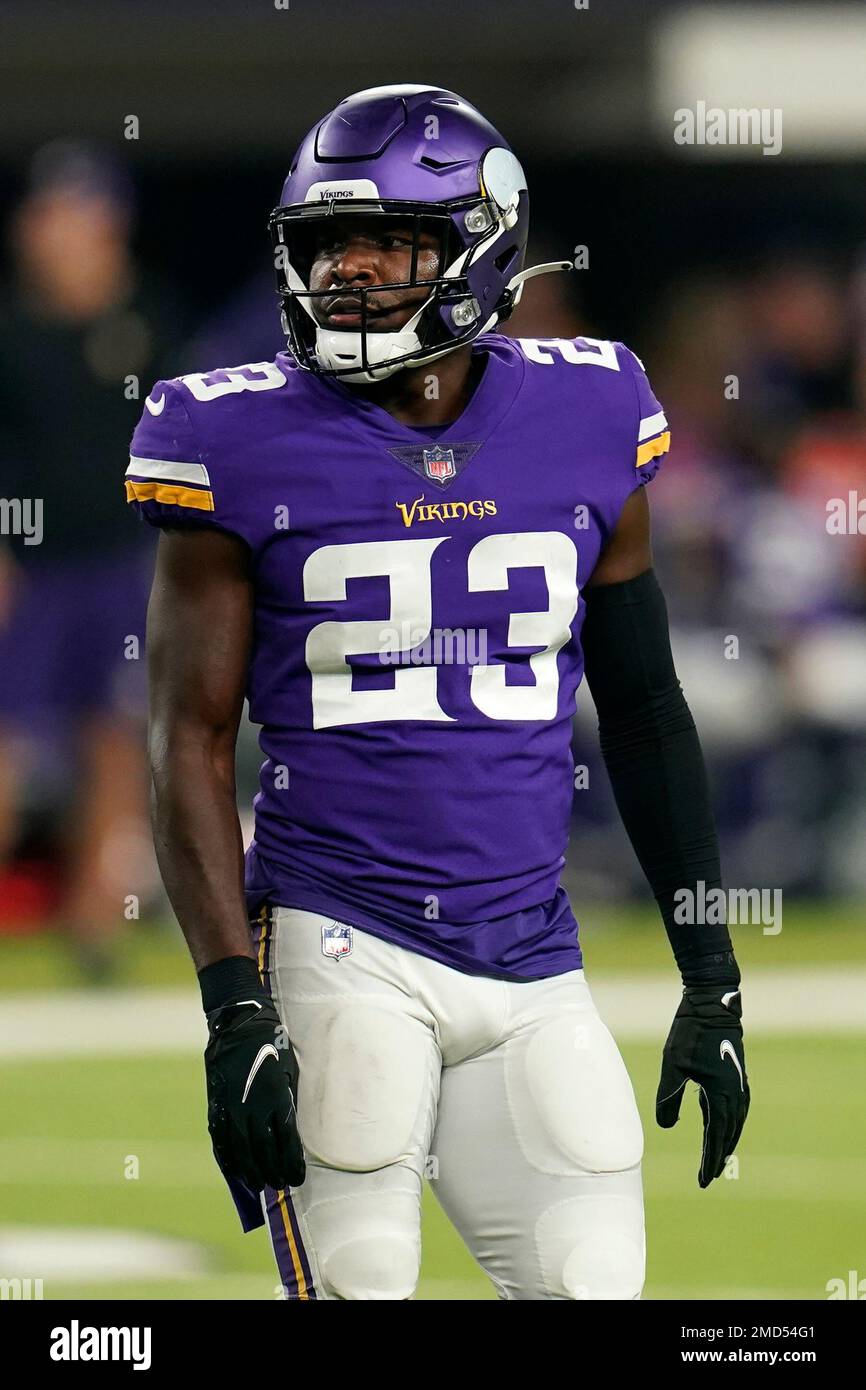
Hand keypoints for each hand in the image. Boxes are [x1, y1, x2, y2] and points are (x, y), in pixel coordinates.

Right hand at [205, 995, 305, 1192]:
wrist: (238, 1025)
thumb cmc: (273, 1046)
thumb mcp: (288, 1072)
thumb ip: (288, 1102)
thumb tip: (289, 1132)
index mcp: (276, 1097)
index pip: (286, 1142)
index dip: (292, 1163)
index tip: (297, 1178)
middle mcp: (253, 1107)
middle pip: (263, 1151)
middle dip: (273, 1171)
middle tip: (280, 1185)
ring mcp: (231, 1108)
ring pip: (241, 1150)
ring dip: (251, 1170)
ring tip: (260, 1183)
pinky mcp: (216, 1106)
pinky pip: (221, 1140)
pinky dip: (229, 1159)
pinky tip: (235, 1170)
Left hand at [656, 986, 748, 1187]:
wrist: (712, 1003)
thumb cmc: (691, 1033)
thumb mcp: (673, 1066)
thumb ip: (669, 1099)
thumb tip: (665, 1128)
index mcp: (723, 1095)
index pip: (716, 1137)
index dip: (709, 1160)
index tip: (703, 1181)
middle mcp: (737, 1094)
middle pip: (729, 1134)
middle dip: (718, 1156)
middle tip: (708, 1177)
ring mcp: (739, 1084)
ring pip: (734, 1123)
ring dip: (725, 1141)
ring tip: (716, 1159)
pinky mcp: (736, 1075)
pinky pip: (733, 1108)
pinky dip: (727, 1123)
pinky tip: (716, 1125)